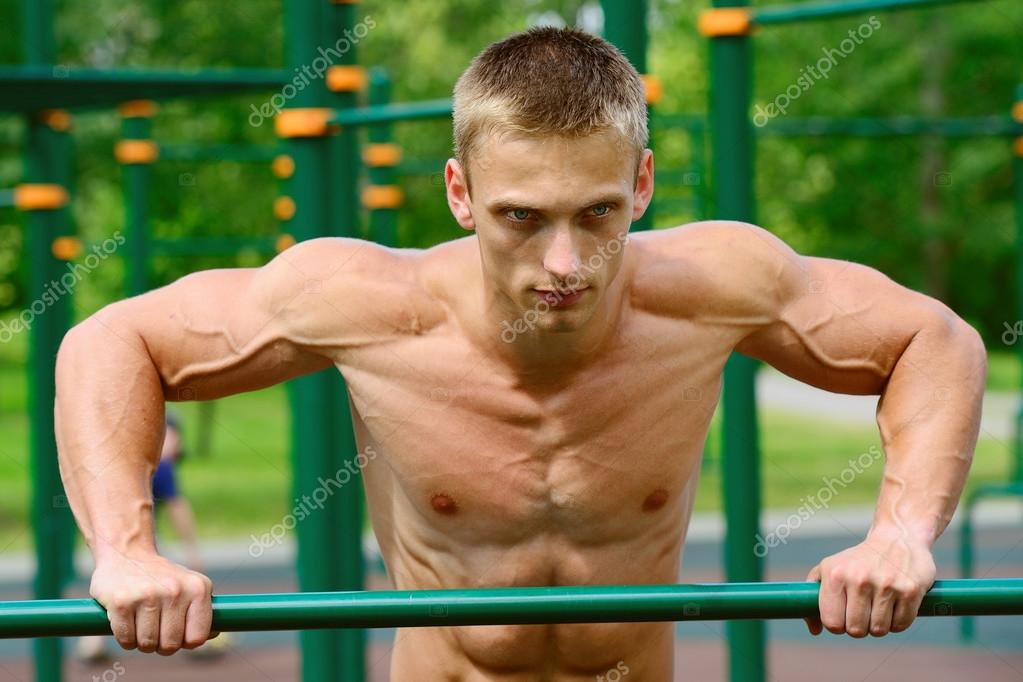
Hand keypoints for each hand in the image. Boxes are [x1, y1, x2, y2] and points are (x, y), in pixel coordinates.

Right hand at [90, 551, 213, 654]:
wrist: (127, 554)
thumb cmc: (163, 578)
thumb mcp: (191, 586)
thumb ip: (203, 611)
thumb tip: (215, 634)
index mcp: (198, 588)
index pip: (197, 638)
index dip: (185, 642)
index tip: (178, 633)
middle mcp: (175, 590)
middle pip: (170, 645)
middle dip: (161, 644)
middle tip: (156, 628)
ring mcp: (147, 595)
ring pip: (147, 645)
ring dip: (142, 641)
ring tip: (142, 621)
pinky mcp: (122, 602)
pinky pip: (126, 640)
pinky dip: (126, 638)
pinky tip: (128, 620)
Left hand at [804, 525, 935, 637]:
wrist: (897, 537)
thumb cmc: (858, 560)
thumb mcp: (829, 568)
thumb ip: (814, 596)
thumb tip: (814, 630)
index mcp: (836, 574)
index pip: (832, 622)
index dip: (837, 625)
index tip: (843, 617)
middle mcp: (859, 579)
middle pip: (856, 630)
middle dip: (859, 627)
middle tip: (863, 613)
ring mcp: (886, 585)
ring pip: (879, 630)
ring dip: (879, 625)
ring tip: (879, 607)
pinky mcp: (910, 591)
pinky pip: (900, 625)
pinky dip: (898, 621)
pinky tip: (895, 605)